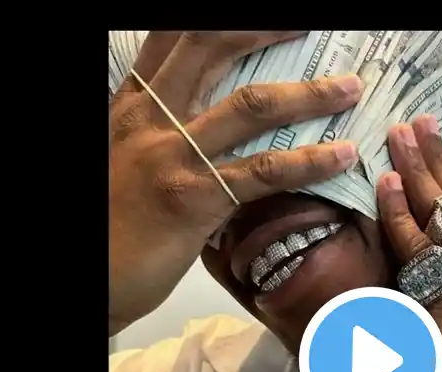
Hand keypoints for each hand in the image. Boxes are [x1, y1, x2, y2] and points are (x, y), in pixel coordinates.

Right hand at [109, 32, 362, 333]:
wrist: (92, 276)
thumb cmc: (112, 227)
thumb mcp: (127, 160)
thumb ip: (162, 135)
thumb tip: (207, 126)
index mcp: (135, 107)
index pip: (172, 42)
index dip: (221, 26)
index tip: (259, 20)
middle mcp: (152, 119)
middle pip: (211, 48)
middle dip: (264, 31)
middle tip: (306, 27)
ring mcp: (174, 156)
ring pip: (251, 106)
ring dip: (309, 95)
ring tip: (349, 90)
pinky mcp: (196, 199)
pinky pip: (264, 172)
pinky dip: (310, 161)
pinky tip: (341, 156)